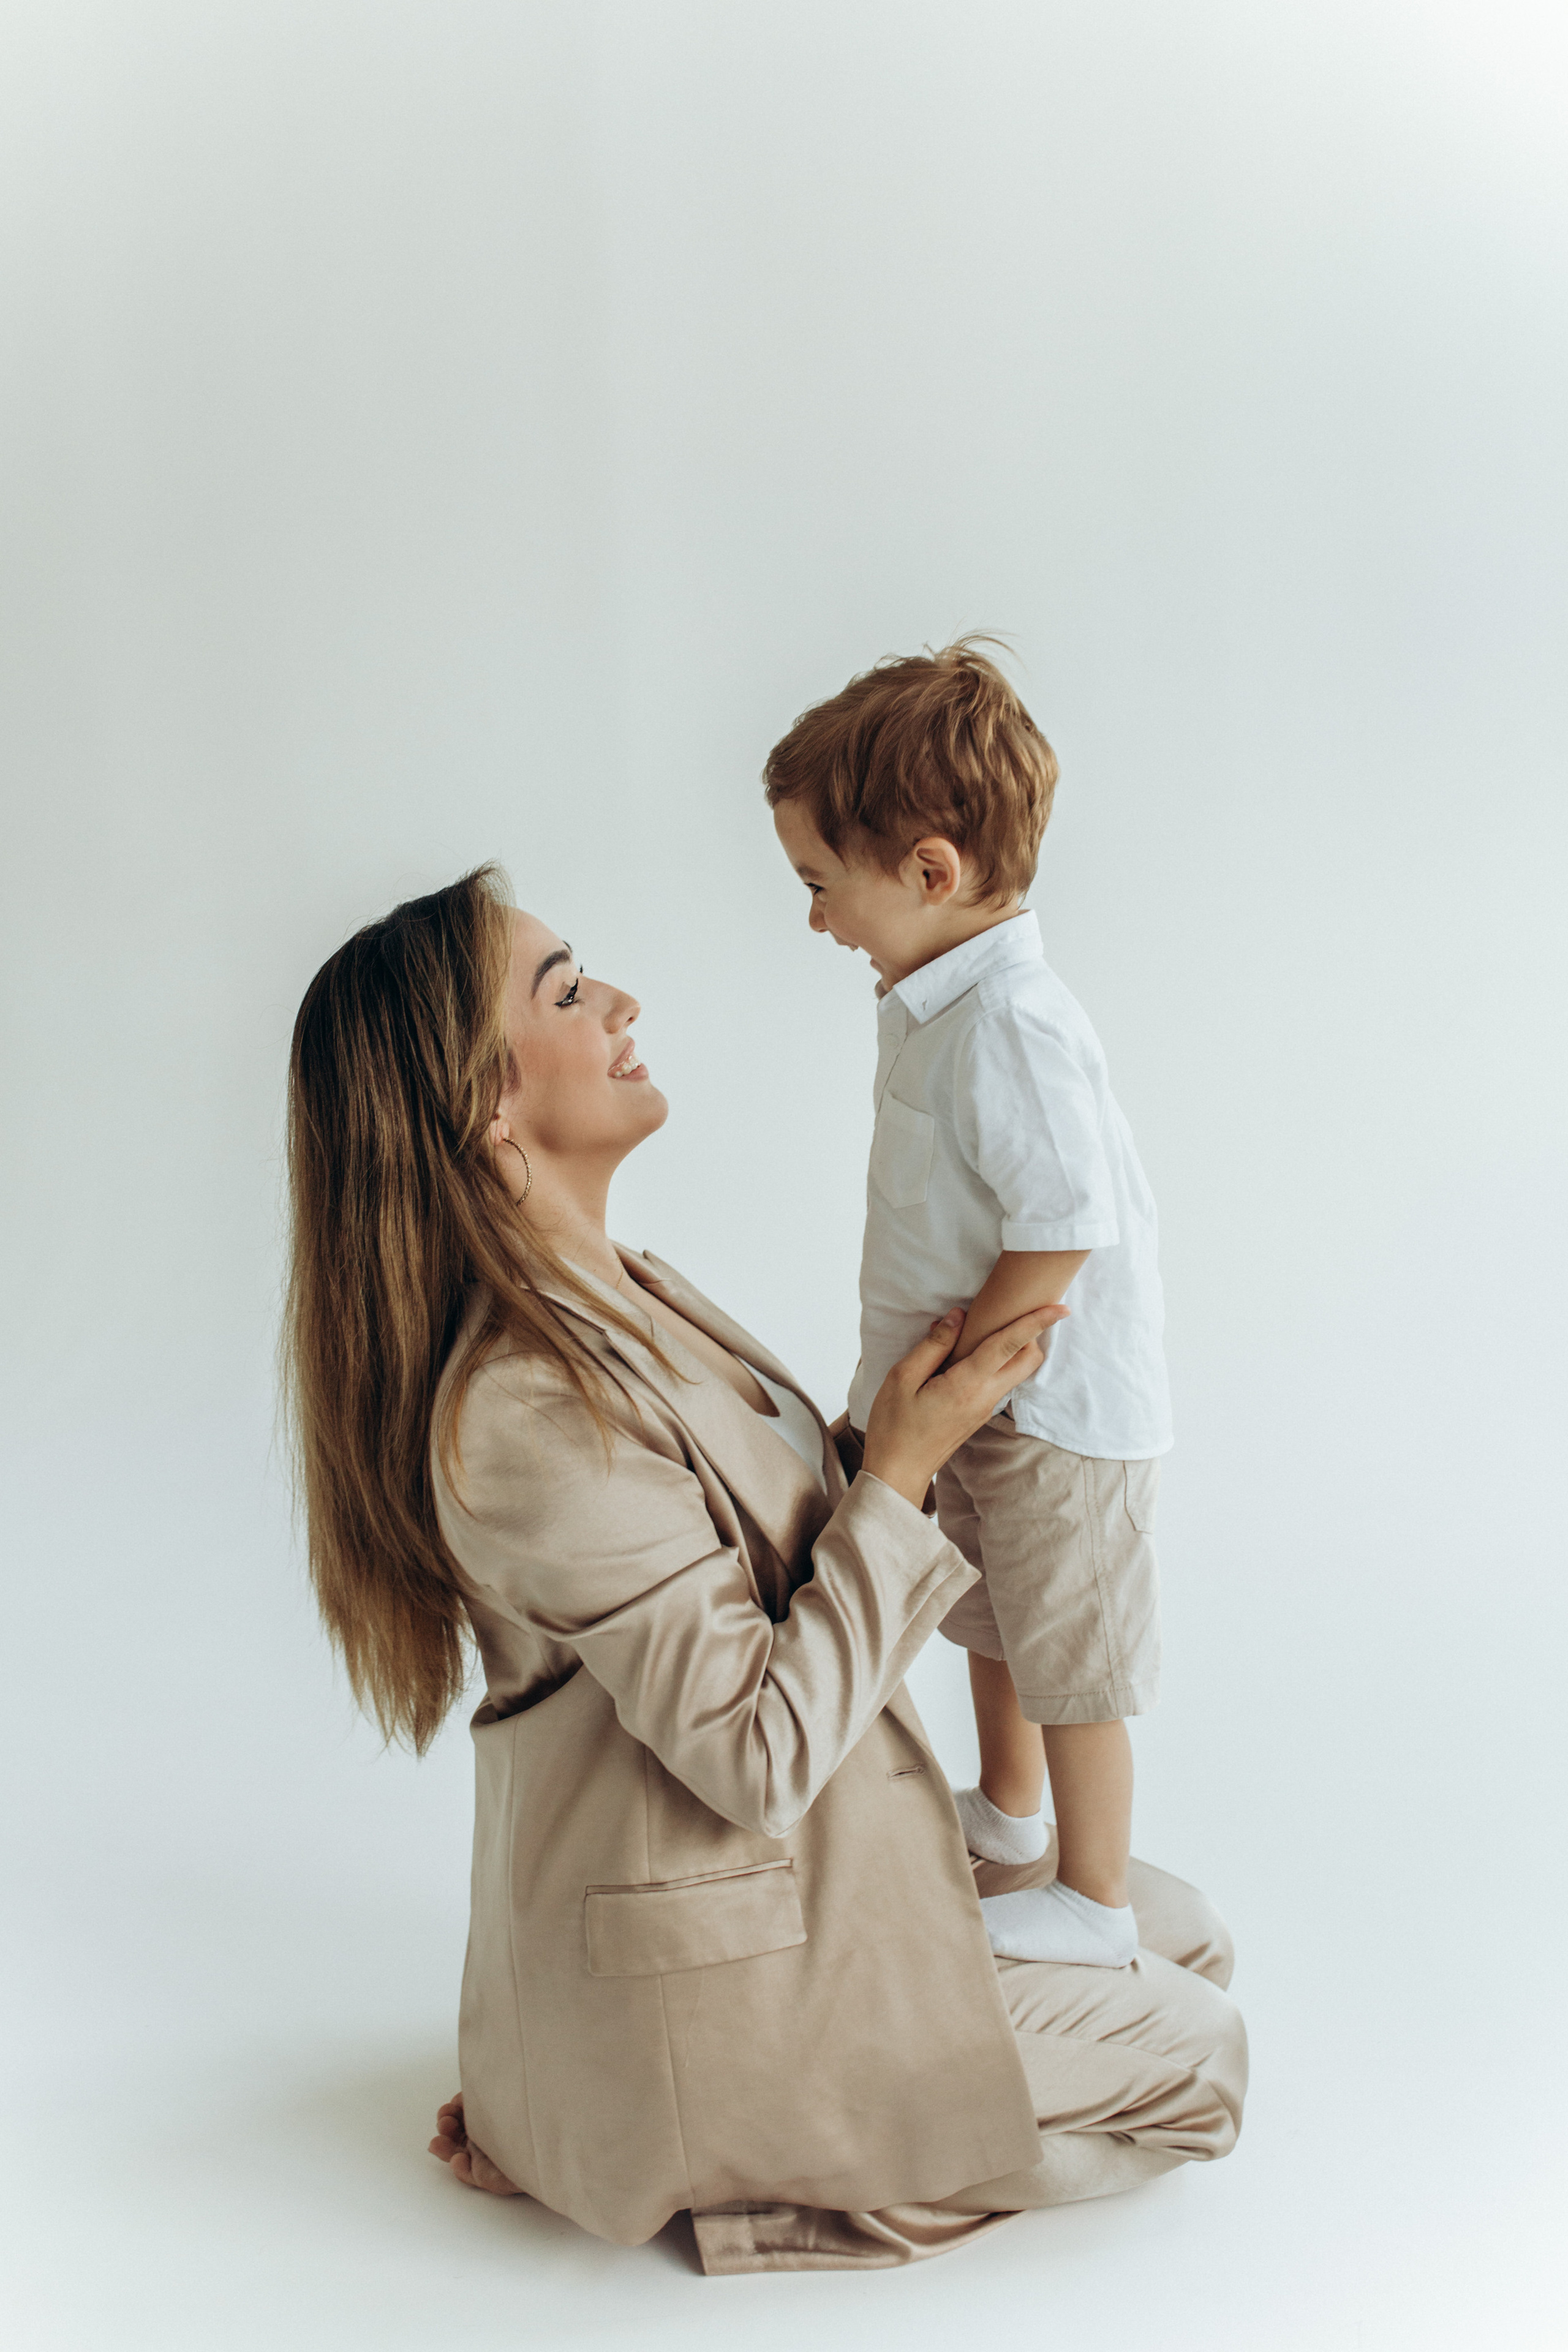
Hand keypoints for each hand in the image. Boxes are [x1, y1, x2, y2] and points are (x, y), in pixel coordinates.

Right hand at [860, 1304, 1066, 1509]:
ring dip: (1012, 1348)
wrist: (898, 1472)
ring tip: (981, 1329)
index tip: (1062, 1307)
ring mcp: (985, 1409)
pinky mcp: (980, 1415)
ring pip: (1016, 1372)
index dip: (1037, 1322)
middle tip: (1014, 1312)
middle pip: (1028, 1360)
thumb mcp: (902, 1377)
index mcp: (967, 1385)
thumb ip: (934, 1345)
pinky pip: (999, 1382)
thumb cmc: (894, 1425)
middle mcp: (985, 1397)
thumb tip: (958, 1316)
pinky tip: (965, 1355)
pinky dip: (996, 1363)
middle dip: (1031, 1334)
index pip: (1010, 1345)